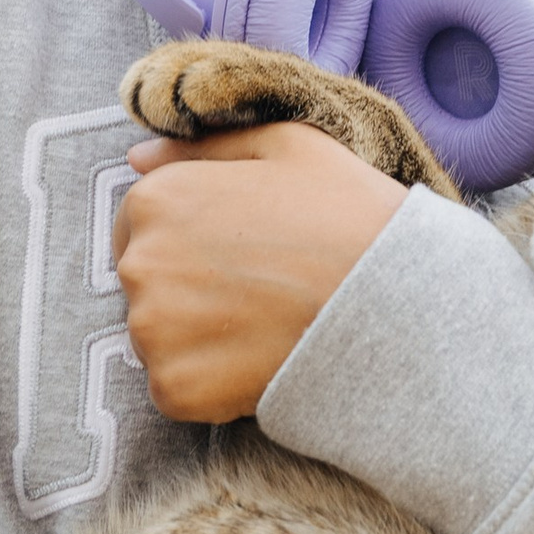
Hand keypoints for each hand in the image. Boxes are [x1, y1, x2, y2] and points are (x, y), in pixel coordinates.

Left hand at [116, 125, 405, 423]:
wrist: (395, 304)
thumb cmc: (348, 217)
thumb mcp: (286, 146)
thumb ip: (204, 143)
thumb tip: (138, 157)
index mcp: (156, 199)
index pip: (140, 226)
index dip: (192, 241)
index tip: (239, 255)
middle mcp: (139, 263)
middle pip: (146, 284)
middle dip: (190, 290)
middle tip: (258, 293)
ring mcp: (151, 331)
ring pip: (159, 339)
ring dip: (199, 339)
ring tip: (263, 328)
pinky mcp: (174, 388)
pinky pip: (174, 389)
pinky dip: (209, 386)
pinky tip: (258, 364)